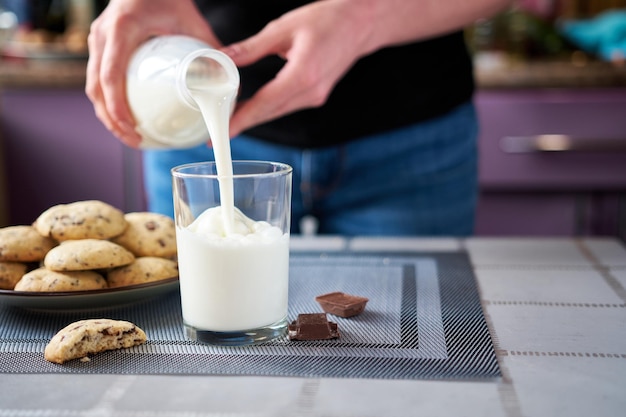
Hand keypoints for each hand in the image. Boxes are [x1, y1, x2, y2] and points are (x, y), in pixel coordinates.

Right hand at [85, 0, 219, 146]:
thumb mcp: (191, 20)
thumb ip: (211, 50)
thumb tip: (232, 85)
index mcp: (121, 29)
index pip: (110, 76)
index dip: (117, 107)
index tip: (131, 129)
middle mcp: (102, 35)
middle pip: (96, 88)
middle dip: (112, 121)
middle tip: (135, 141)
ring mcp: (97, 40)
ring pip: (93, 86)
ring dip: (108, 115)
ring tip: (131, 136)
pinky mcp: (100, 46)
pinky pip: (98, 79)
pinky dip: (109, 101)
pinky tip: (127, 117)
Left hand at [221, 0, 509, 137]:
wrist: (362, 24)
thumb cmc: (328, 19)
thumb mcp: (284, 27)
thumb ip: (252, 47)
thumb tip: (223, 58)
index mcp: (304, 74)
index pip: (266, 103)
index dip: (242, 119)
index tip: (222, 132)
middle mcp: (312, 91)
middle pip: (270, 114)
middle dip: (242, 124)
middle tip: (215, 134)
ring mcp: (316, 97)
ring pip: (277, 112)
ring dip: (253, 118)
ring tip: (226, 120)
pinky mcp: (316, 96)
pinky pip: (286, 107)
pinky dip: (267, 109)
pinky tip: (250, 108)